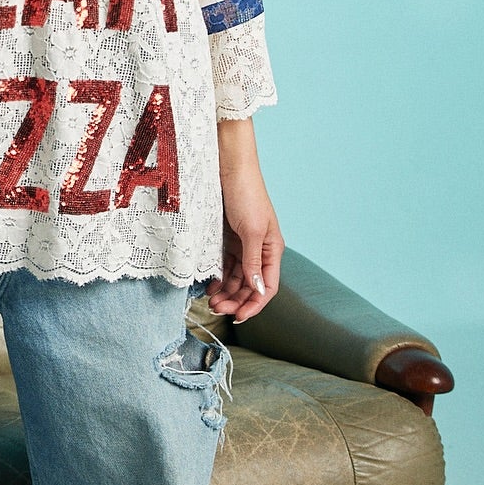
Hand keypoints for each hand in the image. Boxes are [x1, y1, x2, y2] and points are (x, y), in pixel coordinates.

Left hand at [205, 119, 283, 322]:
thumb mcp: (249, 230)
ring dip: (227, 292)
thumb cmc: (245, 193)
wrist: (228, 167)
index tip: (239, 318)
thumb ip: (252, 261)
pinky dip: (220, 278)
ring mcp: (244, 245)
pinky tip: (211, 286)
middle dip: (237, 300)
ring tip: (211, 300)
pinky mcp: (229, 239)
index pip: (268, 286)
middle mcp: (260, 250)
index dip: (255, 305)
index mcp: (272, 248)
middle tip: (217, 309)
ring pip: (238, 278)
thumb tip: (258, 289)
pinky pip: (227, 266)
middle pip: (251, 285)